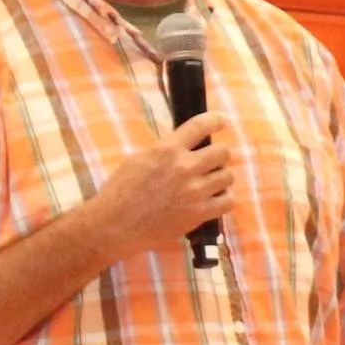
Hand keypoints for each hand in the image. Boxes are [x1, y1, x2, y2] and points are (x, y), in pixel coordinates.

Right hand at [85, 112, 230, 257]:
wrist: (116, 224)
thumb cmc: (121, 191)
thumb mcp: (139, 158)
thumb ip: (164, 150)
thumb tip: (183, 144)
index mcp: (166, 149)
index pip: (200, 125)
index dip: (216, 120)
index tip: (222, 121)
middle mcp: (184, 167)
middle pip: (222, 152)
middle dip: (219, 155)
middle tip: (212, 161)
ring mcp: (194, 191)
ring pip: (228, 176)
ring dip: (221, 177)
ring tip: (212, 182)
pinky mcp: (199, 213)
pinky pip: (228, 201)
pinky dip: (224, 199)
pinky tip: (214, 199)